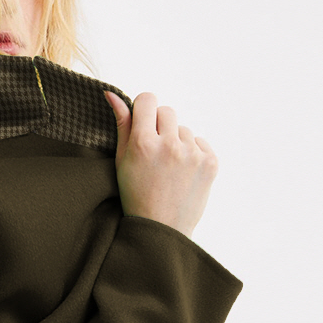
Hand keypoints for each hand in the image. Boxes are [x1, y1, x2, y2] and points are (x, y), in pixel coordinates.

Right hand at [104, 91, 218, 237]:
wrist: (161, 229)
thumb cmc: (135, 194)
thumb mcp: (121, 160)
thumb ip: (121, 124)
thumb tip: (112, 94)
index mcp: (143, 143)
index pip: (148, 100)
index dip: (143, 110)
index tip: (142, 124)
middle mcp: (169, 145)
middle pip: (167, 111)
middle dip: (159, 126)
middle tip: (154, 152)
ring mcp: (192, 154)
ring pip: (183, 129)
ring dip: (176, 141)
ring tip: (168, 168)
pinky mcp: (210, 162)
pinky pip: (200, 142)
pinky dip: (192, 153)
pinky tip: (182, 173)